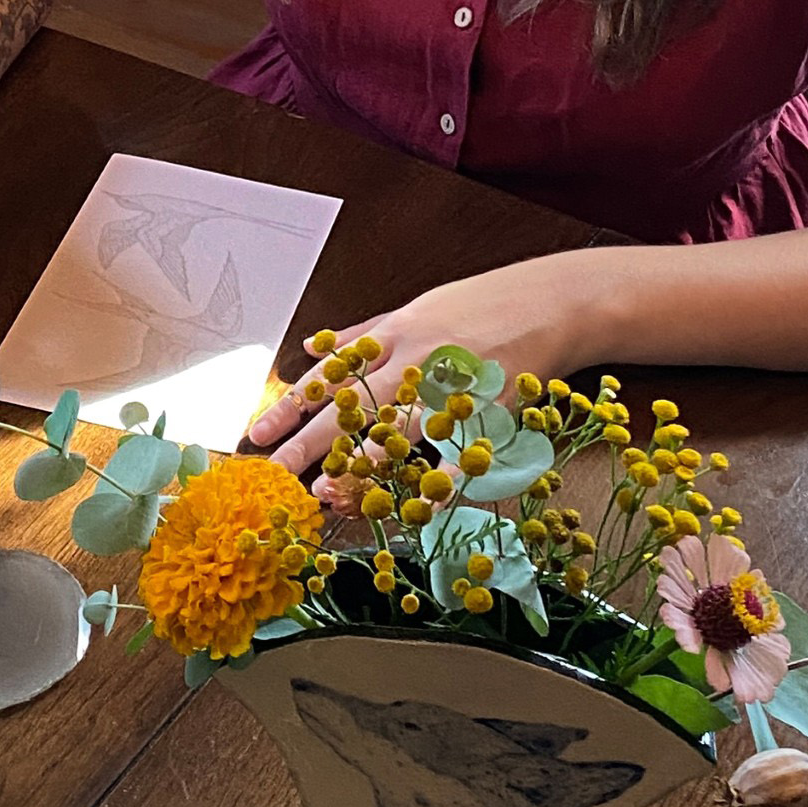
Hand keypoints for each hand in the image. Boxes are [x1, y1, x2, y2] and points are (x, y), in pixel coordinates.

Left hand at [245, 260, 588, 475]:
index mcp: (392, 333)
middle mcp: (414, 358)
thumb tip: (313, 347)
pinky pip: (455, 450)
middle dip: (308, 439)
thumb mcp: (414, 308)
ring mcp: (449, 385)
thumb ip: (363, 333)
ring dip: (360, 463)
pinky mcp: (486, 408)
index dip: (291, 405)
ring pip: (395, 430)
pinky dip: (437, 478)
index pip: (329, 372)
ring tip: (328, 489)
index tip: (259, 433)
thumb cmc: (477, 305)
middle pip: (350, 404)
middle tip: (274, 469)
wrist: (548, 303)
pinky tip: (414, 503)